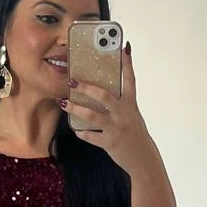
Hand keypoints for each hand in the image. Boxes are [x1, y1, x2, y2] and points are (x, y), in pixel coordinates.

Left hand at [62, 42, 155, 174]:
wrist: (143, 159)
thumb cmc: (134, 134)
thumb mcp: (131, 115)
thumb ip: (120, 102)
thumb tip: (101, 90)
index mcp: (131, 104)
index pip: (130, 79)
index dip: (127, 63)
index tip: (123, 47)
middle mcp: (123, 113)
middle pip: (103, 95)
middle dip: (86, 87)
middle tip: (72, 81)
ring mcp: (116, 128)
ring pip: (91, 115)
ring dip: (74, 108)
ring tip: (63, 103)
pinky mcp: (109, 142)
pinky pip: (90, 135)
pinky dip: (81, 132)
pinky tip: (75, 128)